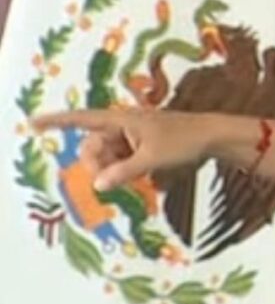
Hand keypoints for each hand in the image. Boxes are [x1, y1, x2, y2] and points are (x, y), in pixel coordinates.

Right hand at [31, 109, 210, 189]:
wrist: (213, 137)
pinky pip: (122, 160)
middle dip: (96, 164)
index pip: (82, 119)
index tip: (33, 122)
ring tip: (135, 177)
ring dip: (112, 170)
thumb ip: (124, 172)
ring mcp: (132, 137)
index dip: (57, 122)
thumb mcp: (153, 158)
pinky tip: (140, 177)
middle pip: (93, 146)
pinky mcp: (142, 146)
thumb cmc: (184, 141)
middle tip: (110, 180)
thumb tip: (97, 184)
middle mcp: (123, 126)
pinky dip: (124, 170)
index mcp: (121, 120)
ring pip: (108, 156)